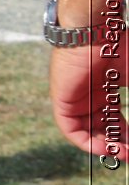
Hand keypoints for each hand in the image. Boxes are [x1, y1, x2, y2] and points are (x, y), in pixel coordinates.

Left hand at [50, 44, 126, 159]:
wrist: (96, 31)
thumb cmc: (120, 47)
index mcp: (107, 88)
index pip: (116, 119)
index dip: (128, 134)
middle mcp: (91, 95)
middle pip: (103, 127)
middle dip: (119, 143)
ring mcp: (76, 98)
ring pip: (88, 130)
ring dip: (105, 146)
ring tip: (122, 154)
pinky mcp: (63, 100)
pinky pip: (70, 129)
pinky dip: (86, 142)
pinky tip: (106, 148)